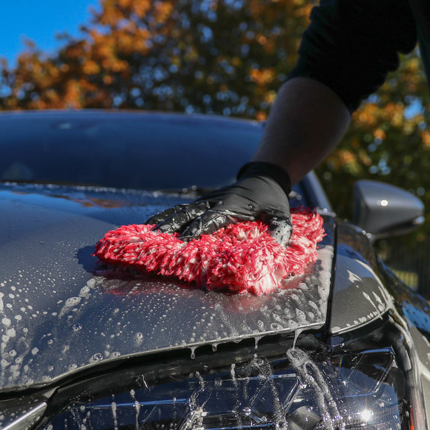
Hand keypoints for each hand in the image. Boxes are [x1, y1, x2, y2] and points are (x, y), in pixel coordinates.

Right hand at [146, 162, 292, 245]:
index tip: (184, 240)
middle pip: (190, 213)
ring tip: (148, 232)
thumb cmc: (272, 200)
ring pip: (181, 210)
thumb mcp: (282, 215)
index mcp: (233, 205)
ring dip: (164, 221)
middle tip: (157, 239)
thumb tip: (276, 252)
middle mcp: (215, 201)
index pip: (213, 217)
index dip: (198, 228)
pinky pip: (180, 210)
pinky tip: (151, 225)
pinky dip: (165, 217)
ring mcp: (206, 201)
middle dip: (173, 226)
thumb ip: (280, 232)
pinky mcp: (202, 203)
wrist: (264, 178)